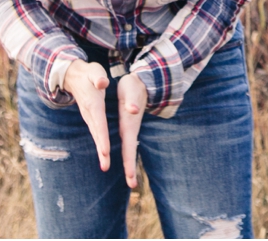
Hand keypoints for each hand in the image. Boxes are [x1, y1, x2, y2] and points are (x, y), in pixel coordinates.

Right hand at [62, 60, 112, 170]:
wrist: (74, 76)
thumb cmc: (89, 73)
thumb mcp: (94, 71)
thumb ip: (98, 77)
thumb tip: (103, 83)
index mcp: (93, 103)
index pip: (99, 122)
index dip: (102, 136)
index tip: (105, 150)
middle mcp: (90, 113)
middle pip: (97, 134)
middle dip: (101, 150)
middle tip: (106, 165)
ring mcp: (88, 116)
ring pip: (95, 135)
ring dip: (100, 150)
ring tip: (105, 165)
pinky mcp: (90, 117)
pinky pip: (95, 132)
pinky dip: (100, 143)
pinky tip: (103, 153)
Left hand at [116, 73, 146, 188]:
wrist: (141, 82)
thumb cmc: (133, 86)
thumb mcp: (131, 91)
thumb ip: (131, 101)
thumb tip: (132, 110)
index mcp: (129, 124)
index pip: (129, 146)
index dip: (129, 161)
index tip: (130, 176)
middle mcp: (131, 128)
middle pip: (131, 151)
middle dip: (131, 168)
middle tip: (132, 185)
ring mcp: (130, 128)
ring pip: (129, 149)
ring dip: (130, 164)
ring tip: (131, 180)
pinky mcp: (128, 126)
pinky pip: (127, 144)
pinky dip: (127, 155)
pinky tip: (126, 161)